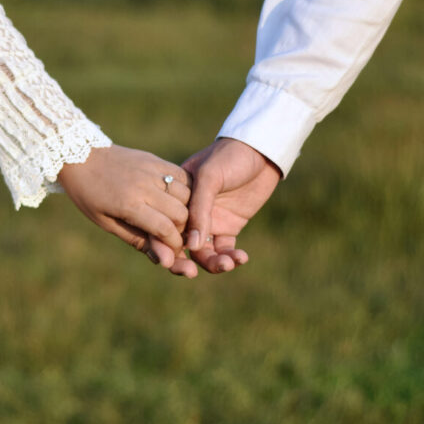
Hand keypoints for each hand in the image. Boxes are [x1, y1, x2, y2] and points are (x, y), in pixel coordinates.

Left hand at [56, 145, 191, 267]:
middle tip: (171, 233)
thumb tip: (166, 260)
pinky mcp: (155, 160)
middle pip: (181, 213)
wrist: (80, 157)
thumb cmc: (89, 196)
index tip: (173, 251)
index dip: (175, 245)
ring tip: (173, 217)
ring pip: (187, 194)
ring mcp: (151, 170)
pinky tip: (175, 199)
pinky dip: (186, 190)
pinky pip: (182, 176)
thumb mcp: (107, 223)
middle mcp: (144, 186)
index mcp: (129, 204)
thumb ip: (138, 240)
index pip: (165, 229)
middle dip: (182, 229)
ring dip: (186, 210)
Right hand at [152, 138, 280, 275]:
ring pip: (203, 253)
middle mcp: (188, 214)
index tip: (167, 262)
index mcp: (176, 199)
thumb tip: (191, 246)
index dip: (162, 246)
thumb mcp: (209, 176)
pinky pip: (225, 250)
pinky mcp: (229, 227)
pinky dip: (231, 257)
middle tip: (191, 274)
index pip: (163, 226)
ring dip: (213, 263)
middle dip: (184, 263)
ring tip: (228, 263)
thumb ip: (199, 209)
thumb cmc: (229, 156)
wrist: (261, 150)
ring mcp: (209, 222)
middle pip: (179, 246)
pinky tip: (241, 257)